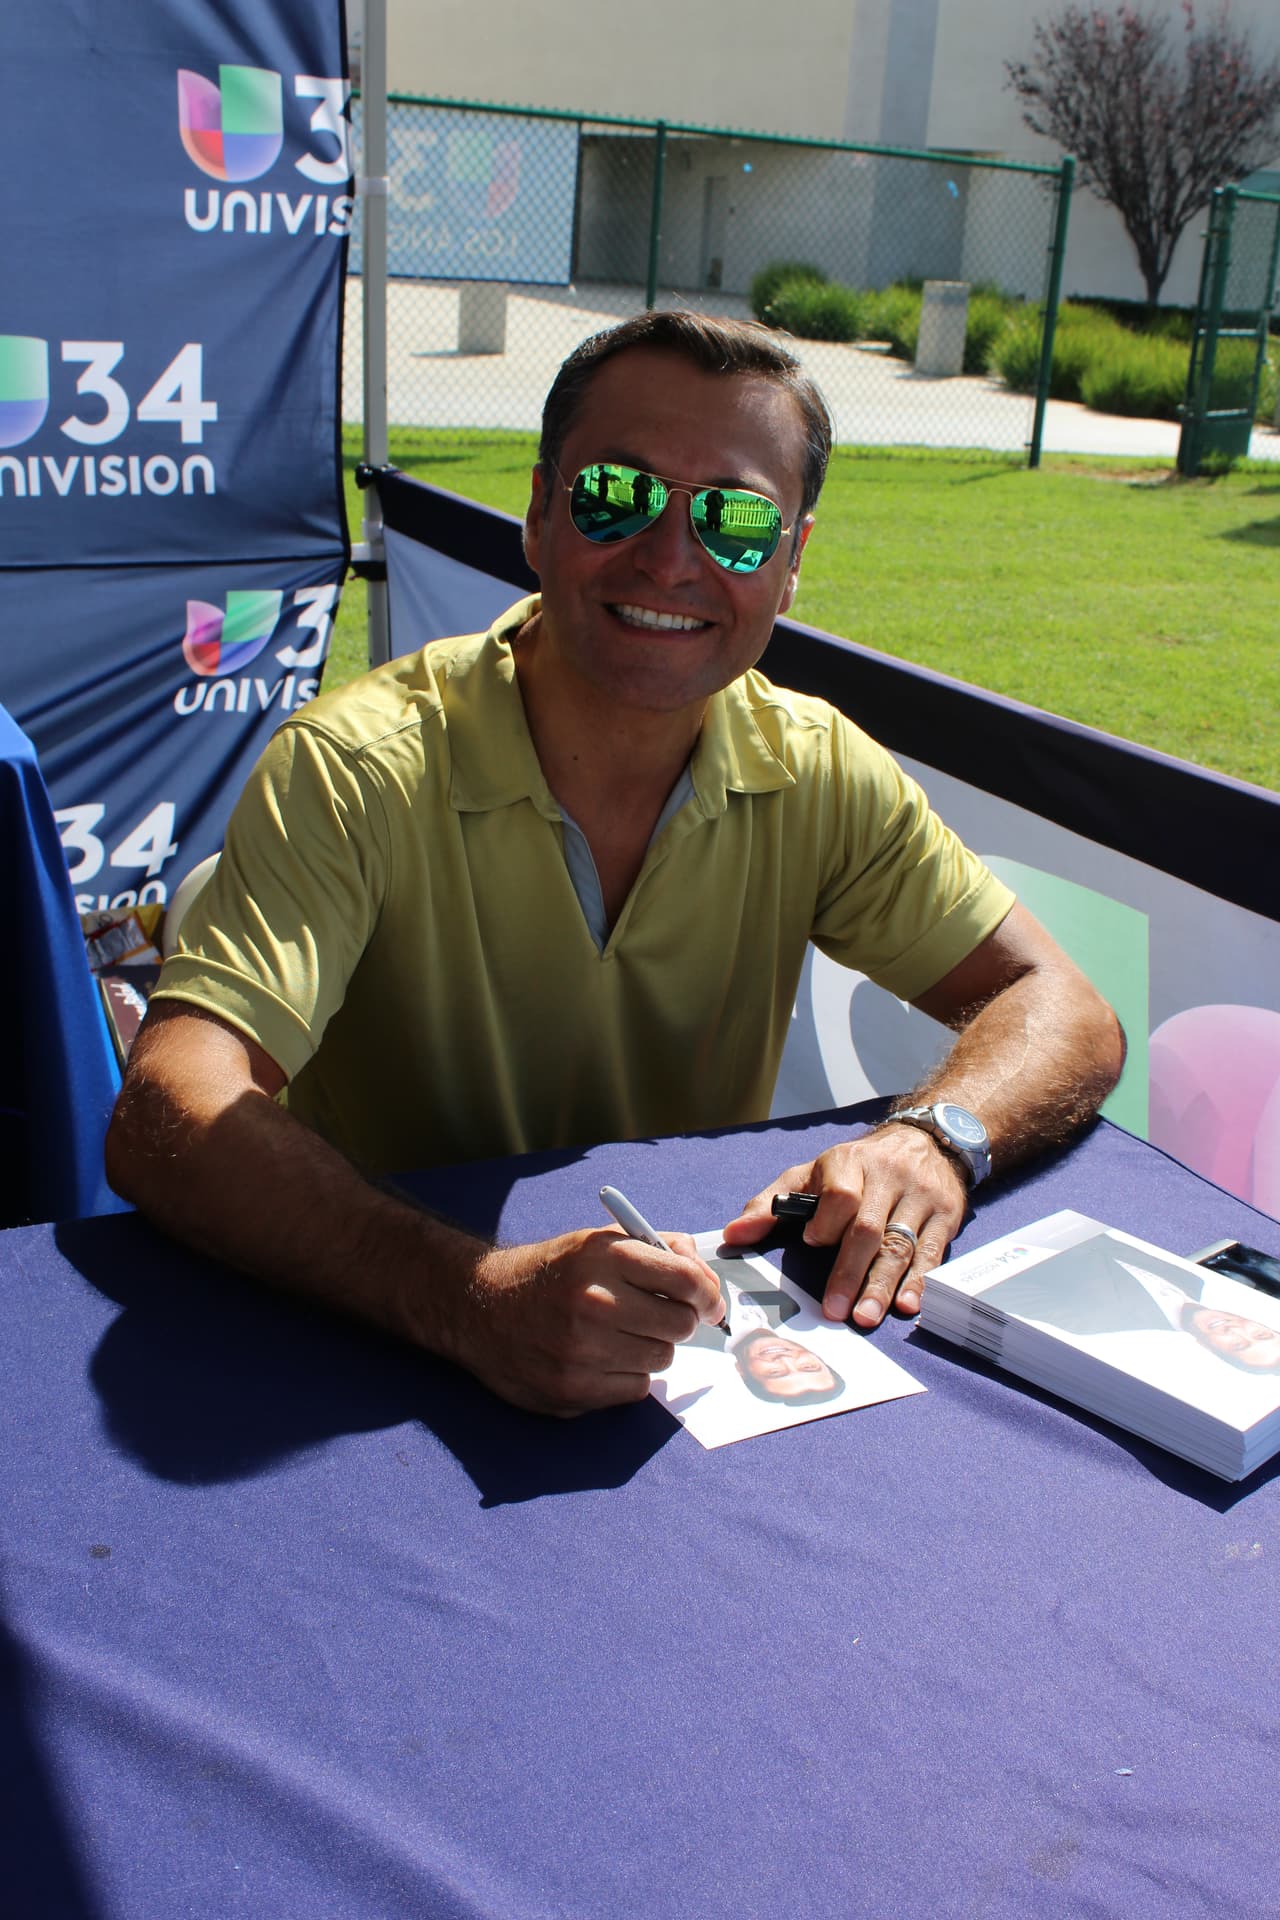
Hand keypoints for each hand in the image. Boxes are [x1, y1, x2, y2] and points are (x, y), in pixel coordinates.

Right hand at [446, 1228, 724, 1416]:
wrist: (480, 1307)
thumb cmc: (550, 1272)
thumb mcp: (597, 1241)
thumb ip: (656, 1246)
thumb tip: (704, 1275)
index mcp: (603, 1257)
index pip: (686, 1279)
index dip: (708, 1293)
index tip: (708, 1302)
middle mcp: (593, 1302)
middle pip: (679, 1324)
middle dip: (679, 1321)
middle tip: (661, 1317)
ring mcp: (582, 1350)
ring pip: (661, 1359)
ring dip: (653, 1348)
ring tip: (624, 1335)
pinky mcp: (572, 1390)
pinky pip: (635, 1388)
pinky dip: (629, 1375)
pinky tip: (603, 1358)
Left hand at [720, 1126, 968, 1328]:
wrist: (925, 1141)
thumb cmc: (857, 1167)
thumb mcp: (811, 1174)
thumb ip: (771, 1204)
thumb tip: (733, 1235)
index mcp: (849, 1163)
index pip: (840, 1193)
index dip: (827, 1221)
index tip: (812, 1244)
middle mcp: (888, 1178)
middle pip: (868, 1229)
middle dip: (850, 1272)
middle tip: (835, 1310)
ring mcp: (919, 1197)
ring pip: (900, 1245)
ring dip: (882, 1286)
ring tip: (865, 1318)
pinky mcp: (945, 1216)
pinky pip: (931, 1252)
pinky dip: (919, 1282)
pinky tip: (907, 1305)